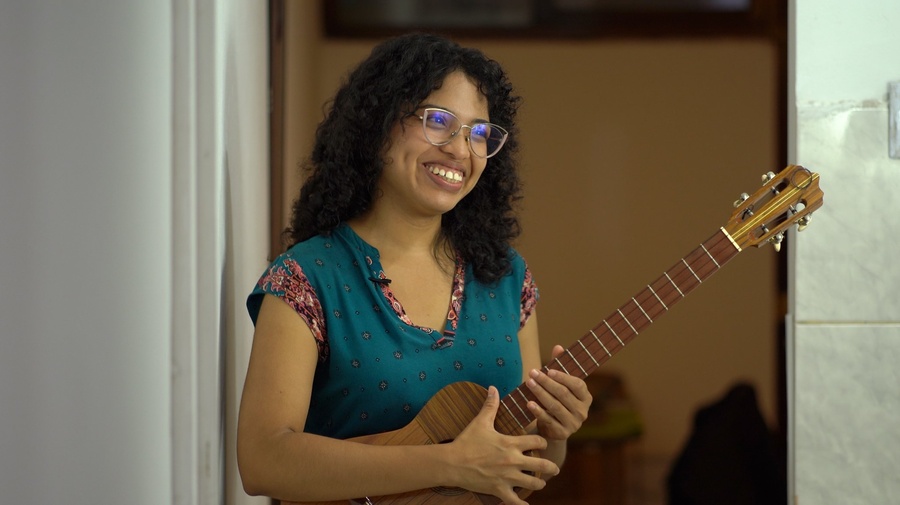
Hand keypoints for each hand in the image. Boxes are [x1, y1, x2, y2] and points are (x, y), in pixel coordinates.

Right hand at [450, 386, 559, 504]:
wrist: (452, 462)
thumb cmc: (466, 442)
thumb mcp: (480, 422)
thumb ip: (490, 405)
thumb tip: (493, 388)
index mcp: (511, 444)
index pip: (537, 442)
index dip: (542, 443)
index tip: (542, 444)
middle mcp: (513, 461)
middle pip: (542, 465)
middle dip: (551, 467)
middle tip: (555, 469)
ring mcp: (507, 477)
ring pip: (533, 483)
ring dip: (539, 483)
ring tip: (541, 482)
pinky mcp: (499, 490)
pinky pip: (515, 501)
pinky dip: (522, 504)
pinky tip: (526, 504)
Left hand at [525, 345, 592, 441]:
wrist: (554, 429)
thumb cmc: (558, 401)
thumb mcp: (561, 385)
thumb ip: (560, 367)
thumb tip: (558, 347)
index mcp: (586, 397)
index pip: (577, 385)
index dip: (563, 377)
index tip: (548, 369)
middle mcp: (582, 411)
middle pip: (563, 394)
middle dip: (546, 382)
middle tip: (532, 373)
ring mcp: (573, 424)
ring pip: (555, 406)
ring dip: (540, 394)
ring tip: (529, 383)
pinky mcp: (562, 433)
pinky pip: (549, 420)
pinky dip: (538, 411)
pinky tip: (529, 403)